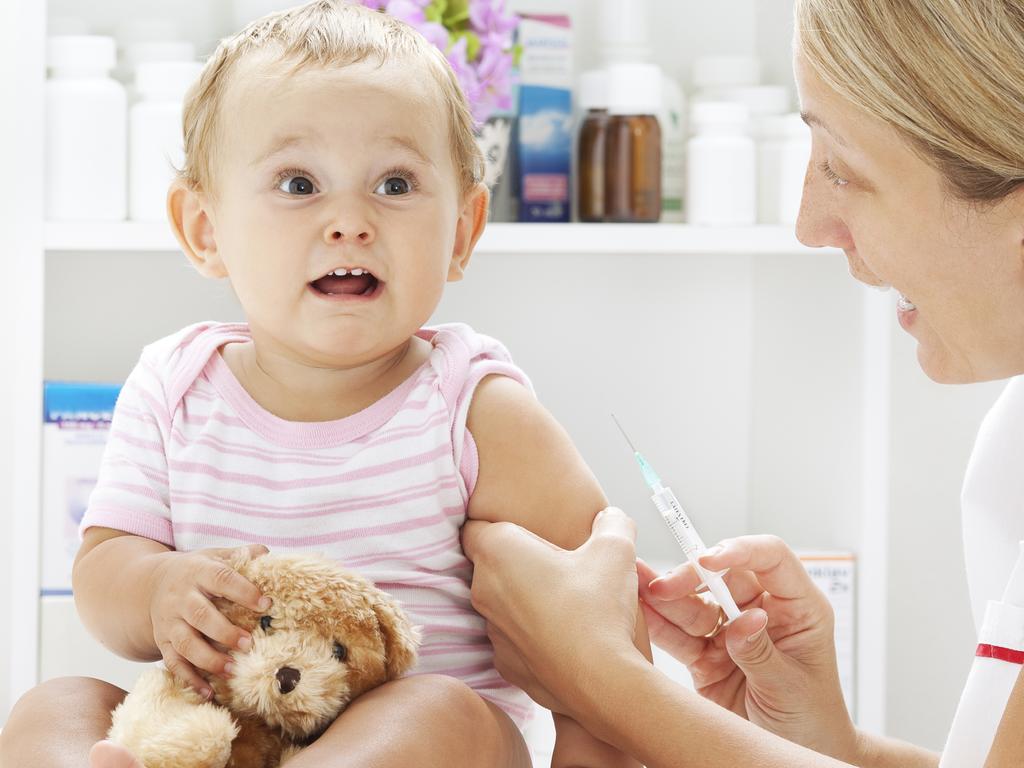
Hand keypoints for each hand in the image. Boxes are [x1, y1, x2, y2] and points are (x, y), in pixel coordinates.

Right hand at [148, 544, 270, 695]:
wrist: (149, 585)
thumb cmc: (195, 571)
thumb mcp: (214, 556)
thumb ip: (241, 555)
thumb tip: (267, 554)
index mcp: (198, 572)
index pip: (221, 579)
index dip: (243, 591)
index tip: (265, 603)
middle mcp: (181, 598)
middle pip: (200, 615)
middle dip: (224, 632)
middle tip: (249, 643)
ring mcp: (169, 622)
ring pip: (185, 644)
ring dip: (208, 659)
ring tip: (231, 670)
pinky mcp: (163, 642)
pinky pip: (173, 663)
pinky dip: (190, 679)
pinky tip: (208, 692)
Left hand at [462, 508, 642, 718]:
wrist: (601, 681)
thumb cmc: (599, 610)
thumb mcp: (615, 549)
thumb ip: (610, 522)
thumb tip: (610, 517)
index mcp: (499, 552)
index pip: (474, 524)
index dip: (497, 522)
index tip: (525, 528)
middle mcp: (483, 589)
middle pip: (490, 562)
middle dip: (517, 559)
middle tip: (558, 562)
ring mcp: (491, 629)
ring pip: (501, 601)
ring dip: (524, 596)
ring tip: (566, 600)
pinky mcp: (504, 661)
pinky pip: (513, 635)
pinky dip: (531, 631)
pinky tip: (563, 633)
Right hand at [637, 535, 857, 761]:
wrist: (799, 752)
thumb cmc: (811, 719)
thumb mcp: (790, 686)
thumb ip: (760, 651)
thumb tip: (741, 620)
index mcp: (797, 607)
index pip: (770, 559)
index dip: (740, 551)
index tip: (709, 560)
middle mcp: (761, 610)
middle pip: (722, 576)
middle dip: (689, 578)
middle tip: (662, 587)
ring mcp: (730, 632)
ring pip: (694, 603)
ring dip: (665, 596)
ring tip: (635, 585)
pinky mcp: (706, 655)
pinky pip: (679, 635)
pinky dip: (658, 623)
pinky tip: (638, 609)